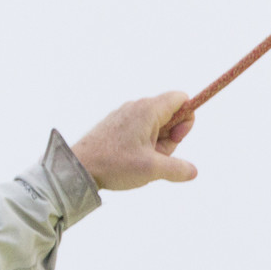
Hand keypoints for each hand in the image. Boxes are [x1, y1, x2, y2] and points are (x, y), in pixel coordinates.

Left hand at [70, 91, 197, 190]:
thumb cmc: (114, 164)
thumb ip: (178, 168)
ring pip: (155, 127)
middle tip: (154, 156)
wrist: (77, 167)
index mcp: (148, 109)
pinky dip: (141, 146)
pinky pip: (139, 132)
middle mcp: (136, 106)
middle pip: (170, 116)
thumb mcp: (153, 169)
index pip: (182, 98)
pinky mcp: (115, 126)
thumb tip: (193, 171)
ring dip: (155, 145)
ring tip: (139, 160)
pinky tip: (129, 160)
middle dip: (169, 138)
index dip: (187, 119)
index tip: (176, 138)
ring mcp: (124, 115)